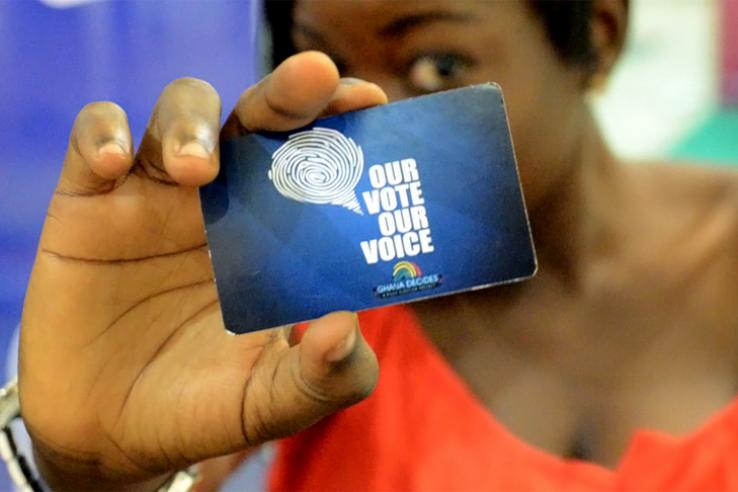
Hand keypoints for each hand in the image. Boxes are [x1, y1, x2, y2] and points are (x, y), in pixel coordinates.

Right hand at [19, 51, 385, 491]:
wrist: (109, 435)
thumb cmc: (201, 407)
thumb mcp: (271, 402)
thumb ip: (323, 377)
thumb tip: (348, 327)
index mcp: (275, 233)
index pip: (313, 159)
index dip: (341, 124)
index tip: (370, 103)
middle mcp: (223, 200)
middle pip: (256, 118)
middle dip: (287, 93)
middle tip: (313, 79)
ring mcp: (155, 195)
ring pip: (178, 113)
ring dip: (191, 123)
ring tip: (197, 169)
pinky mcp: (88, 202)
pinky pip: (93, 137)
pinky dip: (104, 134)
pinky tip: (112, 164)